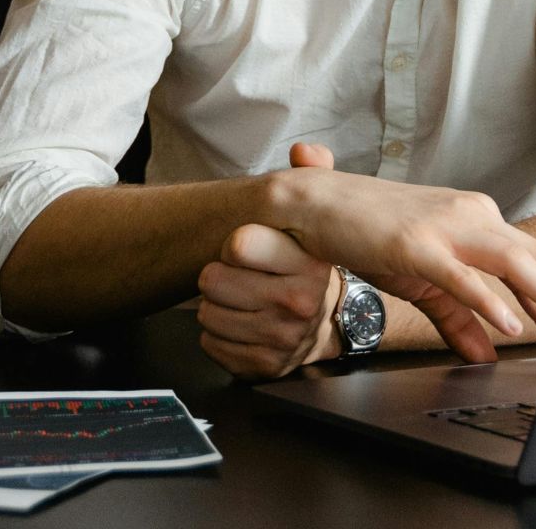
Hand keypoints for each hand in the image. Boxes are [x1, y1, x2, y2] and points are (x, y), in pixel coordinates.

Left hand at [196, 223, 338, 379]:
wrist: (328, 323)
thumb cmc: (299, 273)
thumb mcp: (300, 238)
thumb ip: (278, 212)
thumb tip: (276, 168)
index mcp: (308, 264)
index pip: (238, 245)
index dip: (232, 246)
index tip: (245, 252)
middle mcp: (300, 303)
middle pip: (212, 280)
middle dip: (218, 278)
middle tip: (237, 280)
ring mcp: (284, 339)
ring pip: (207, 314)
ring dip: (216, 308)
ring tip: (241, 303)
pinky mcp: (266, 366)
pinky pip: (209, 344)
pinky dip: (218, 336)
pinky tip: (242, 328)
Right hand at [275, 143, 535, 356]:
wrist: (315, 204)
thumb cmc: (367, 232)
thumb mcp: (423, 279)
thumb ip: (459, 316)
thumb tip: (486, 353)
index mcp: (476, 219)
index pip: (534, 257)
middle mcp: (470, 215)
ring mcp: (444, 226)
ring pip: (512, 260)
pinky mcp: (415, 242)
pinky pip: (461, 274)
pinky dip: (490, 299)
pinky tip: (509, 323)